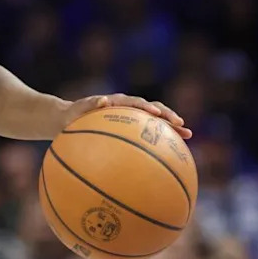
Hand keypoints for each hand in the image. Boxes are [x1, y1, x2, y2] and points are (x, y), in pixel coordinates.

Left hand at [63, 93, 192, 139]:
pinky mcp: (131, 131)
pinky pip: (148, 136)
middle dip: (168, 116)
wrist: (69, 121)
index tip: (157, 115)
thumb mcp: (75, 110)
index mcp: (116, 103)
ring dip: (171, 128)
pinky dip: (160, 143)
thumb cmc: (72, 116)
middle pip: (153, 110)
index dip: (147, 107)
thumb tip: (101, 99)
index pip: (135, 102)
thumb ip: (88, 104)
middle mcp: (127, 109)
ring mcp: (131, 120)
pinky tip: (172, 159)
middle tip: (182, 125)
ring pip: (155, 122)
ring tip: (188, 136)